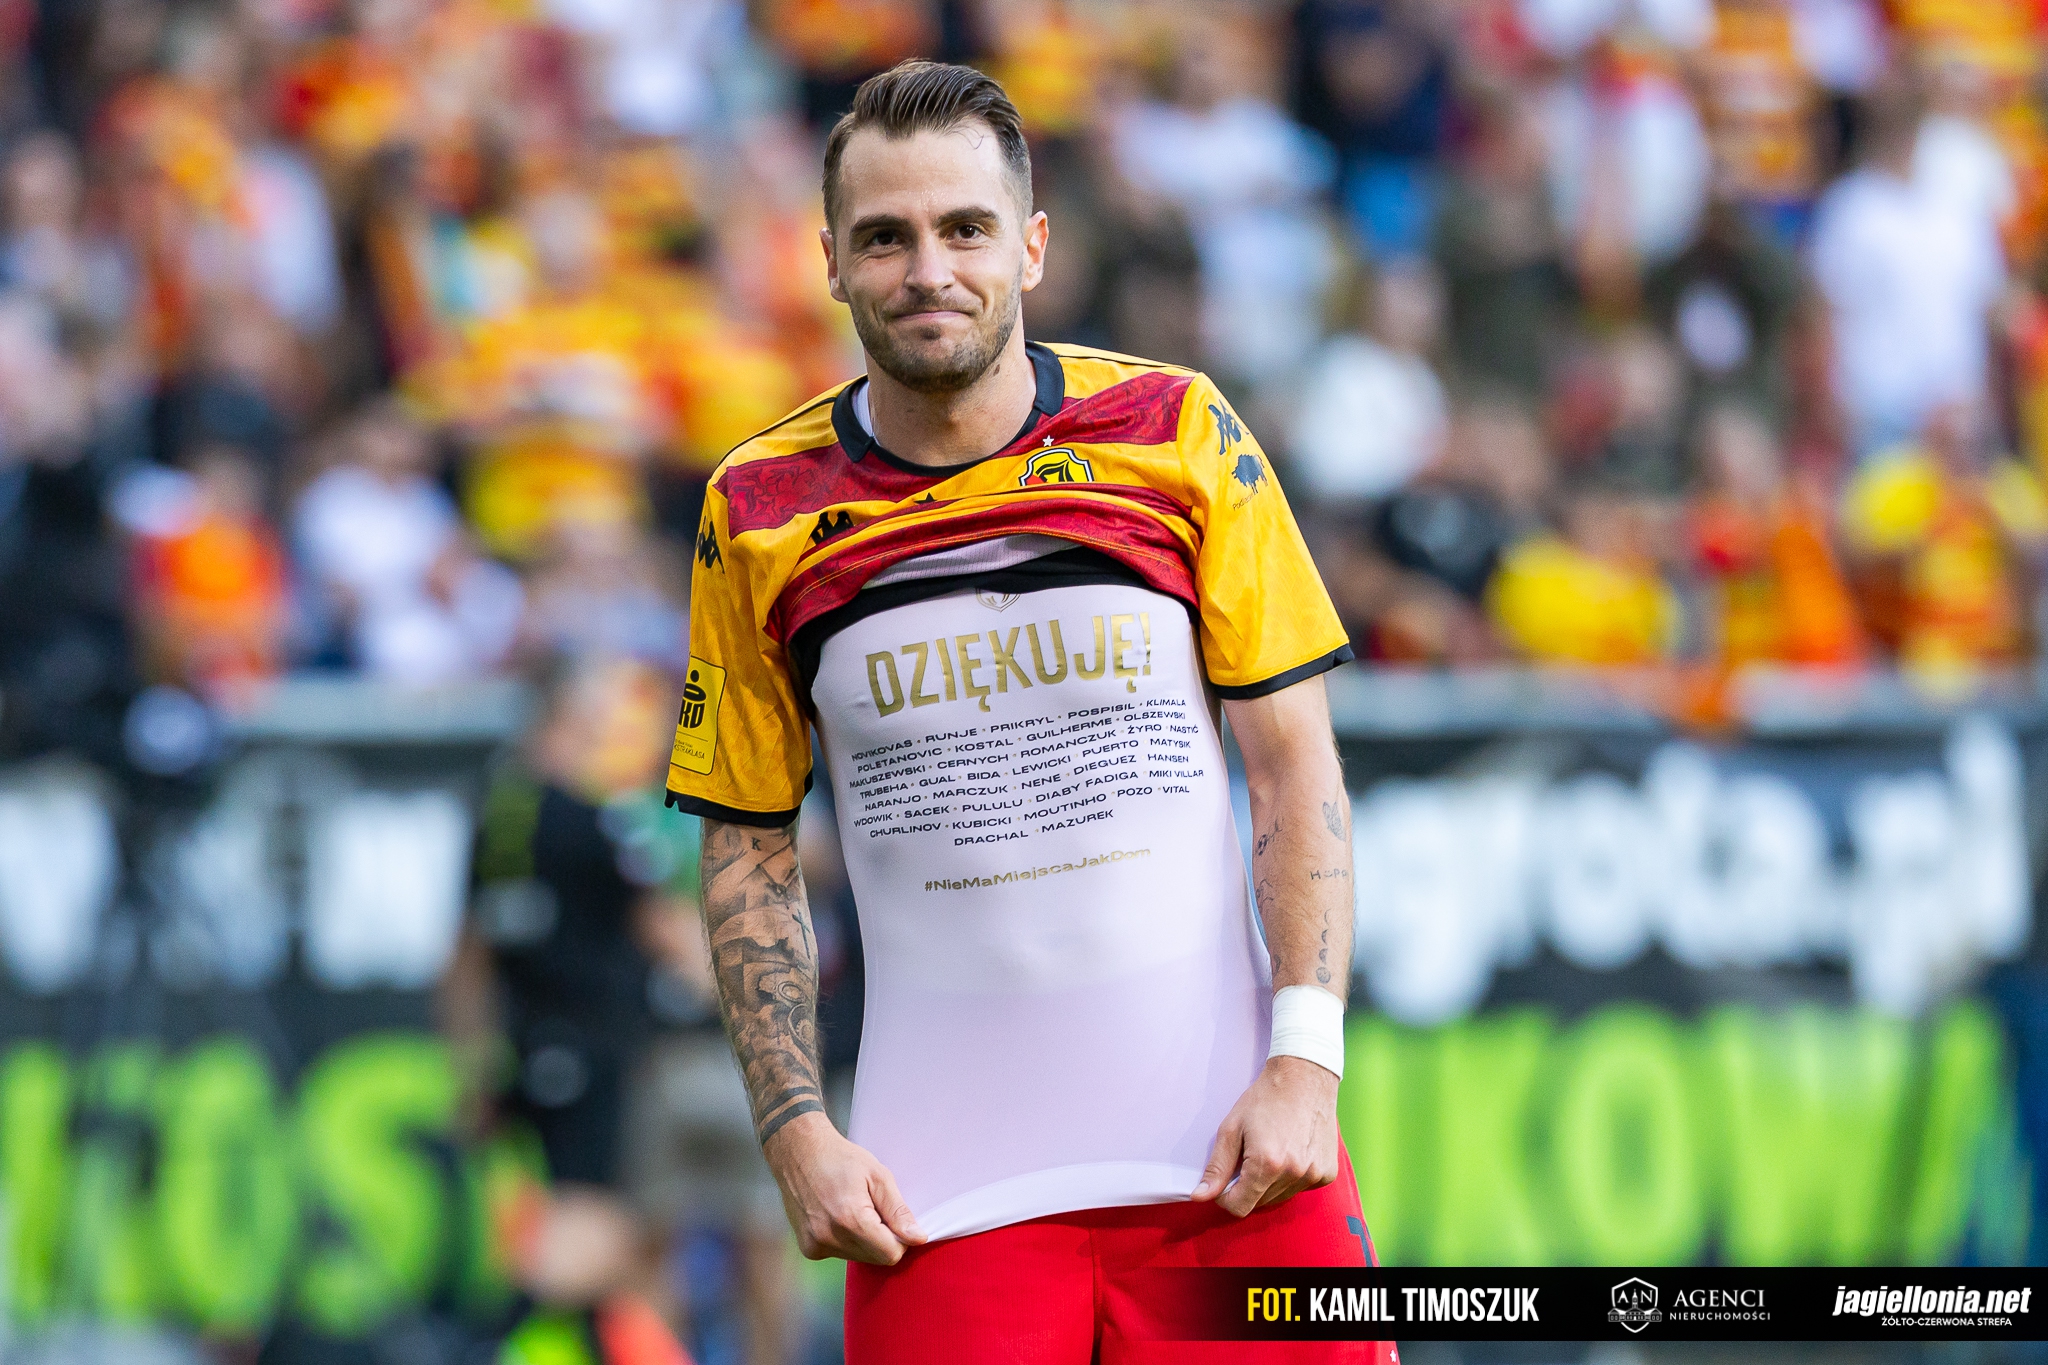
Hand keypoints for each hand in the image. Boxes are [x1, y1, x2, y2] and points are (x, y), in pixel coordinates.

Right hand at [762, 1112, 927, 1263]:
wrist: (799, 1152)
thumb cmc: (840, 1158)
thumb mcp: (877, 1176)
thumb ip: (898, 1211)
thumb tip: (918, 1239)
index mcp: (851, 1220)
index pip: (891, 1254)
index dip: (900, 1239)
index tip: (895, 1219)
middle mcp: (830, 1238)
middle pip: (875, 1259)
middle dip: (883, 1239)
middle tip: (874, 1209)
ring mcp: (816, 1245)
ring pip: (859, 1258)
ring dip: (865, 1241)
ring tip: (854, 1209)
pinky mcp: (808, 1248)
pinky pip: (841, 1254)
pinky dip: (847, 1240)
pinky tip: (839, 1216)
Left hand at [1191, 1055, 1340, 1216]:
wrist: (1305, 1077)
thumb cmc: (1265, 1099)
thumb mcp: (1232, 1128)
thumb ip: (1216, 1167)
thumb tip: (1200, 1196)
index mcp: (1266, 1164)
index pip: (1239, 1207)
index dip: (1225, 1197)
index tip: (1225, 1180)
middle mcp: (1293, 1174)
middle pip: (1259, 1203)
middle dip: (1248, 1187)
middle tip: (1248, 1156)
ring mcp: (1314, 1175)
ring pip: (1280, 1198)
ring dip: (1270, 1183)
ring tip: (1271, 1150)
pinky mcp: (1328, 1173)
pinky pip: (1301, 1188)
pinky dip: (1292, 1178)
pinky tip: (1291, 1151)